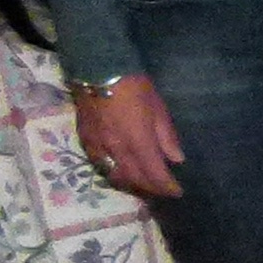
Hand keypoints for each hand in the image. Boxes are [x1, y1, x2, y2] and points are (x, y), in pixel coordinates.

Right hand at [75, 77, 186, 197]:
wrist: (98, 70)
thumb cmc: (134, 85)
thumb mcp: (158, 107)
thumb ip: (166, 136)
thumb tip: (177, 159)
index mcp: (138, 141)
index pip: (154, 173)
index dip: (166, 186)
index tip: (177, 192)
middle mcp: (117, 150)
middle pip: (134, 179)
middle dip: (150, 189)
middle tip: (162, 190)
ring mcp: (98, 147)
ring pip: (115, 176)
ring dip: (131, 184)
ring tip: (144, 184)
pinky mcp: (85, 141)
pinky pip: (100, 165)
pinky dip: (113, 173)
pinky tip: (120, 170)